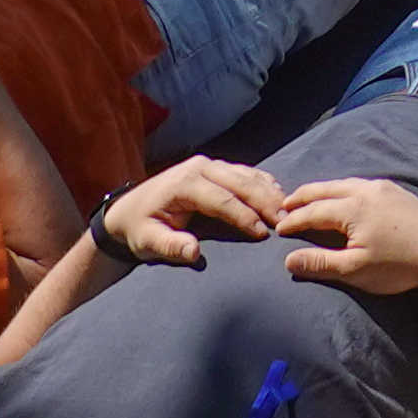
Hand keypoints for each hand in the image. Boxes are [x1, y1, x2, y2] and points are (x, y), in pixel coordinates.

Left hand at [99, 158, 284, 266]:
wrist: (129, 209)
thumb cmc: (139, 228)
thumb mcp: (147, 242)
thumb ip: (170, 247)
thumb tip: (194, 253)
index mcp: (185, 183)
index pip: (222, 199)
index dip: (245, 216)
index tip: (264, 234)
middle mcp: (200, 167)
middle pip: (241, 182)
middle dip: (265, 202)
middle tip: (287, 220)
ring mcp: (209, 165)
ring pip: (247, 175)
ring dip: (268, 192)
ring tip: (288, 210)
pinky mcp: (216, 168)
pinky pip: (245, 172)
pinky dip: (263, 183)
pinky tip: (279, 195)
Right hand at [275, 175, 417, 295]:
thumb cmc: (397, 266)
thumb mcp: (354, 270)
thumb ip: (319, 263)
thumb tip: (289, 259)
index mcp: (353, 207)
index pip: (313, 211)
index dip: (293, 220)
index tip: (278, 227)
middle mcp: (367, 190)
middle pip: (326, 188)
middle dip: (303, 196)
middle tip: (285, 203)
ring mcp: (384, 188)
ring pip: (345, 183)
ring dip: (324, 190)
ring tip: (310, 198)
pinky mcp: (398, 191)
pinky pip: (362, 184)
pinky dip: (344, 188)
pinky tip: (344, 197)